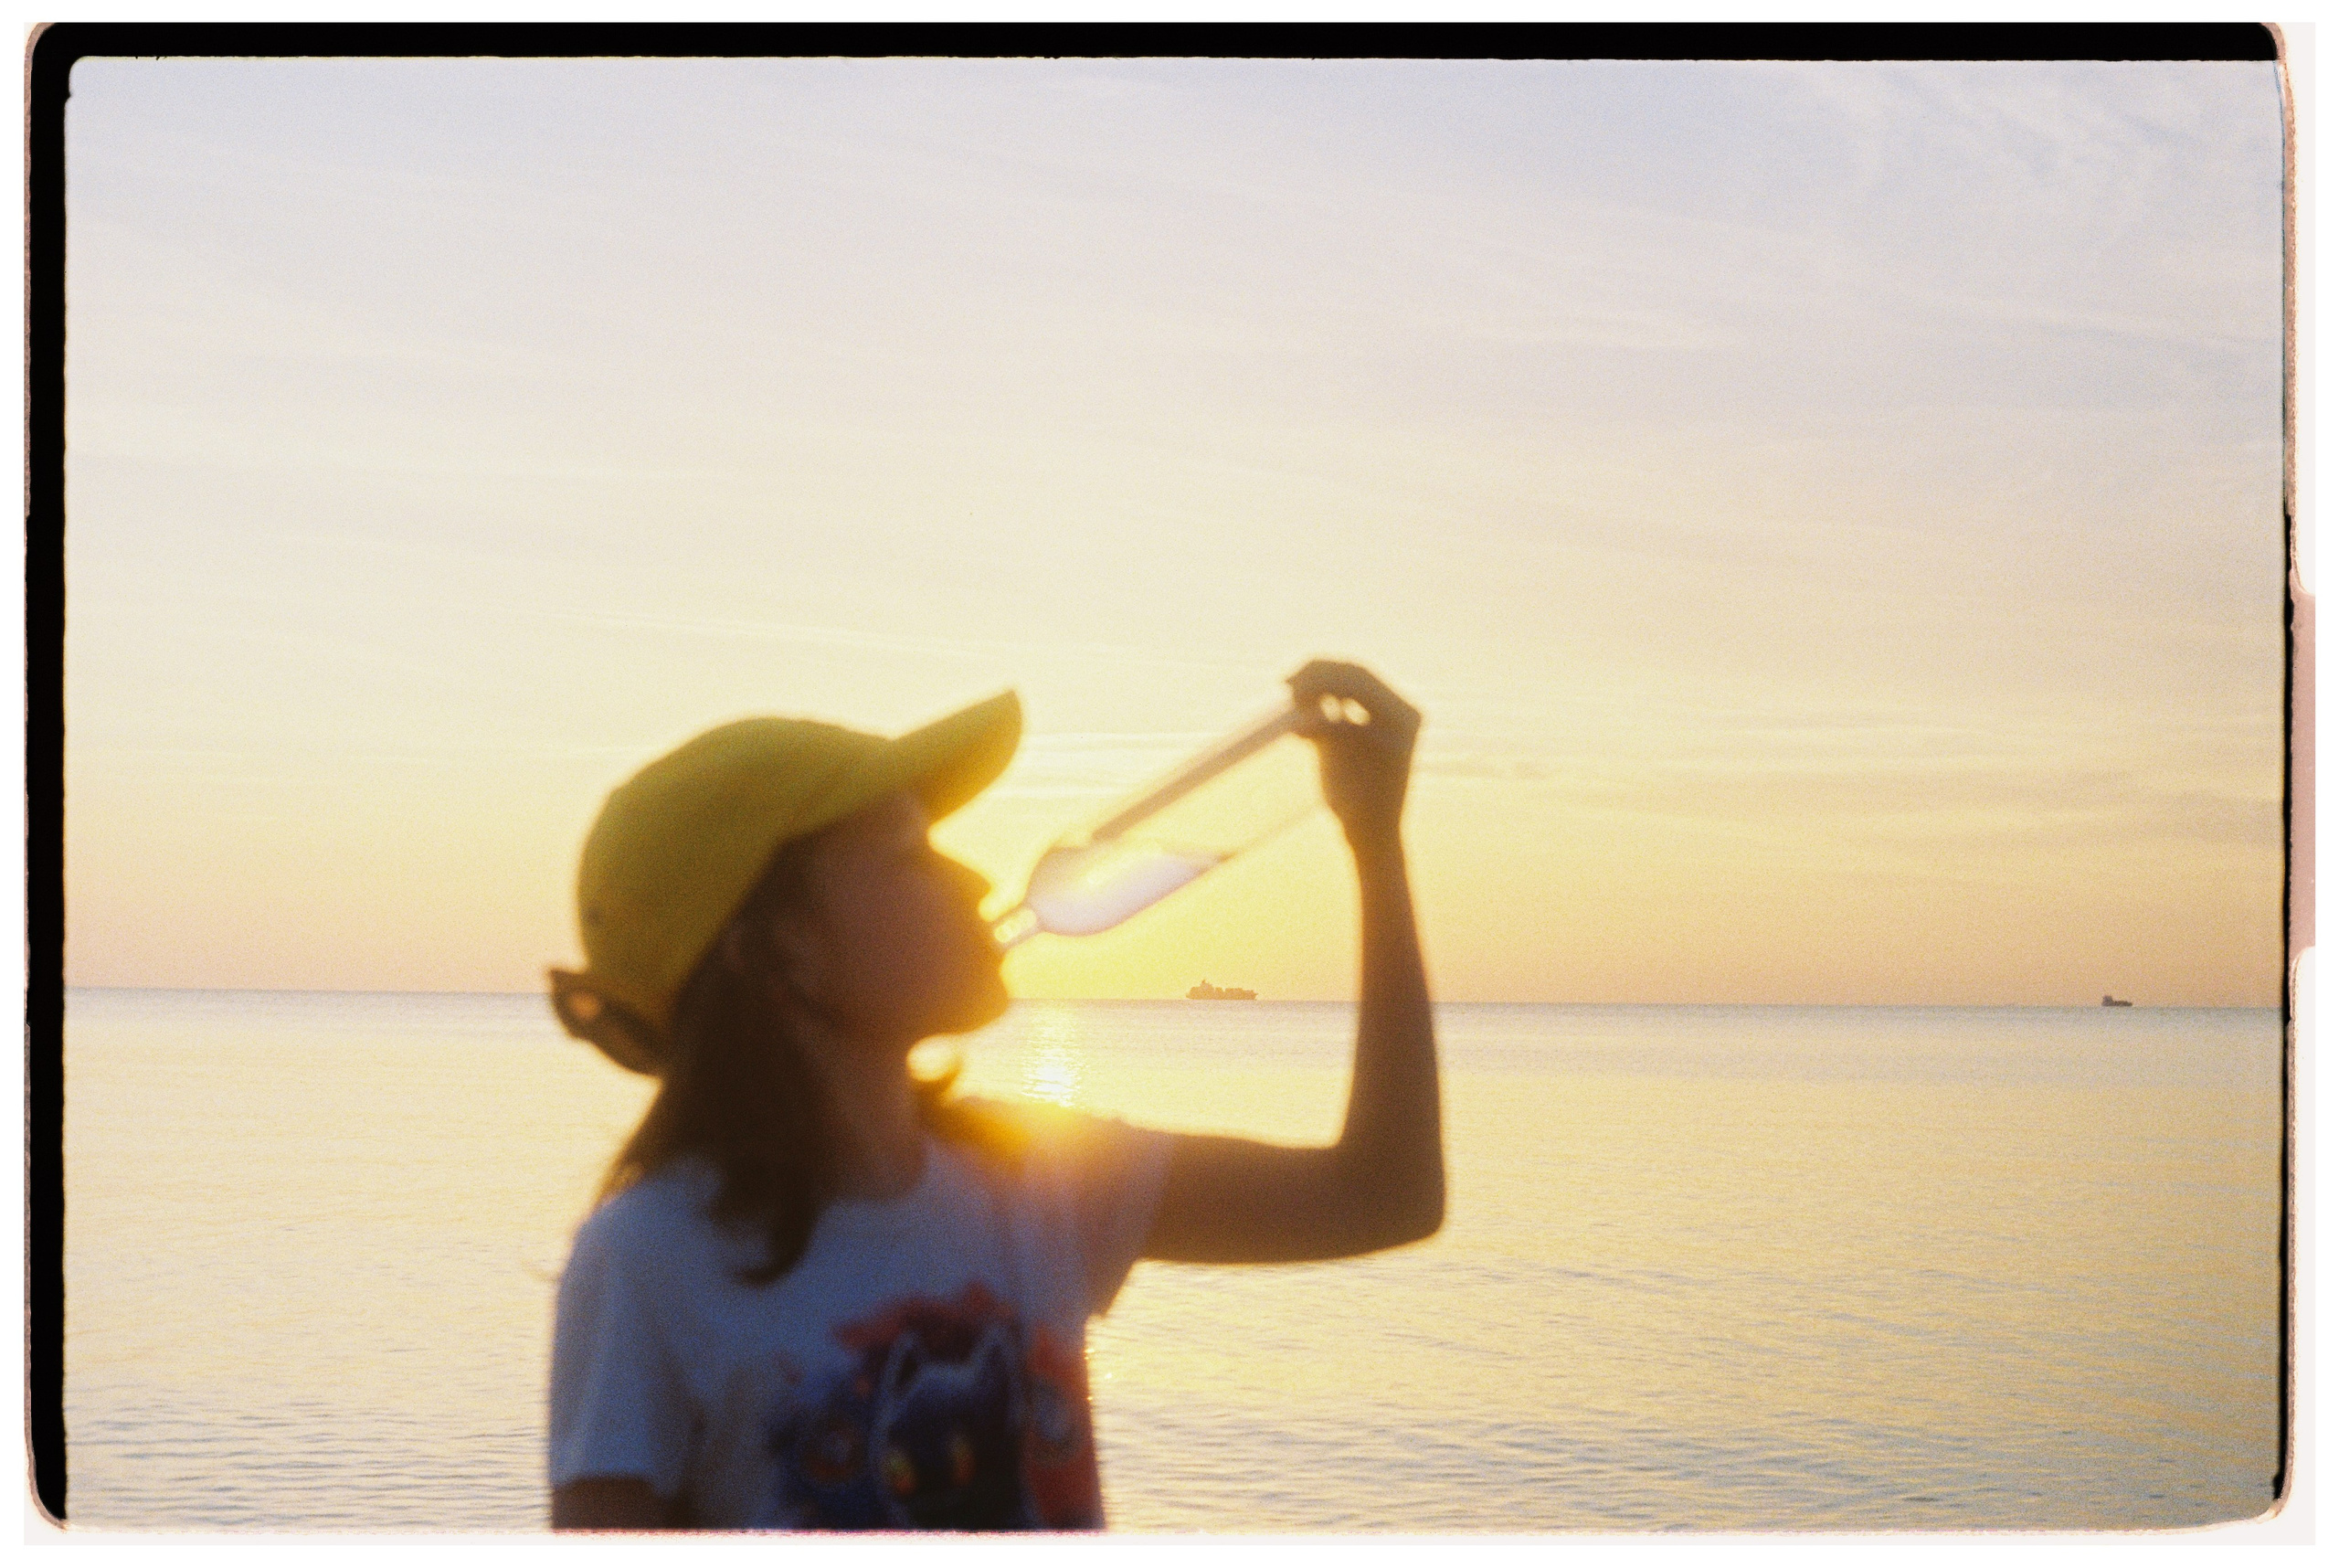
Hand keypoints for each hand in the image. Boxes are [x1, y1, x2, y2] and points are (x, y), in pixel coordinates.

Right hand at [1286, 660, 1420, 849]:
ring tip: (1292, 697)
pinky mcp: (1374, 724)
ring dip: (1319, 685)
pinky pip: (1348, 700)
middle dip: (1318, 675)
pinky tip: (1304, 709)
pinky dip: (1324, 700)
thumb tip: (1294, 707)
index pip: (1358, 679)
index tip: (1288, 687)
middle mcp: (1400, 709)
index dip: (1320, 677)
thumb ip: (1321, 729)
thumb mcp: (1337, 761)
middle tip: (1285, 684)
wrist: (1372, 833)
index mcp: (1402, 715)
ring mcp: (1389, 715)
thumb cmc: (1359, 803)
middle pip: (1355, 675)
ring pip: (1350, 683)